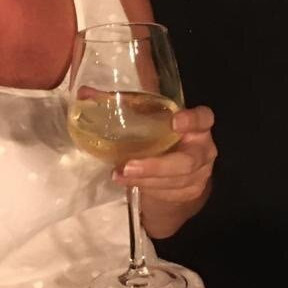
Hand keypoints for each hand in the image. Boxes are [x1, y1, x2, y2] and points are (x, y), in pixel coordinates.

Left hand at [112, 105, 216, 235]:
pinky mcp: (189, 193)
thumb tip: (85, 93)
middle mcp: (202, 150)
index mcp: (196, 126)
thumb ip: (125, 105)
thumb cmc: (162, 138)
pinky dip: (145, 186)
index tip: (174, 122)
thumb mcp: (150, 121)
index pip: (203, 119)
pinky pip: (167, 192)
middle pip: (186, 161)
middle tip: (128, 165)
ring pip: (174, 180)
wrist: (179, 173)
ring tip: (119, 174)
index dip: (192, 120)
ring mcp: (198, 174)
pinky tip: (127, 182)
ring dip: (144, 178)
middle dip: (156, 166)